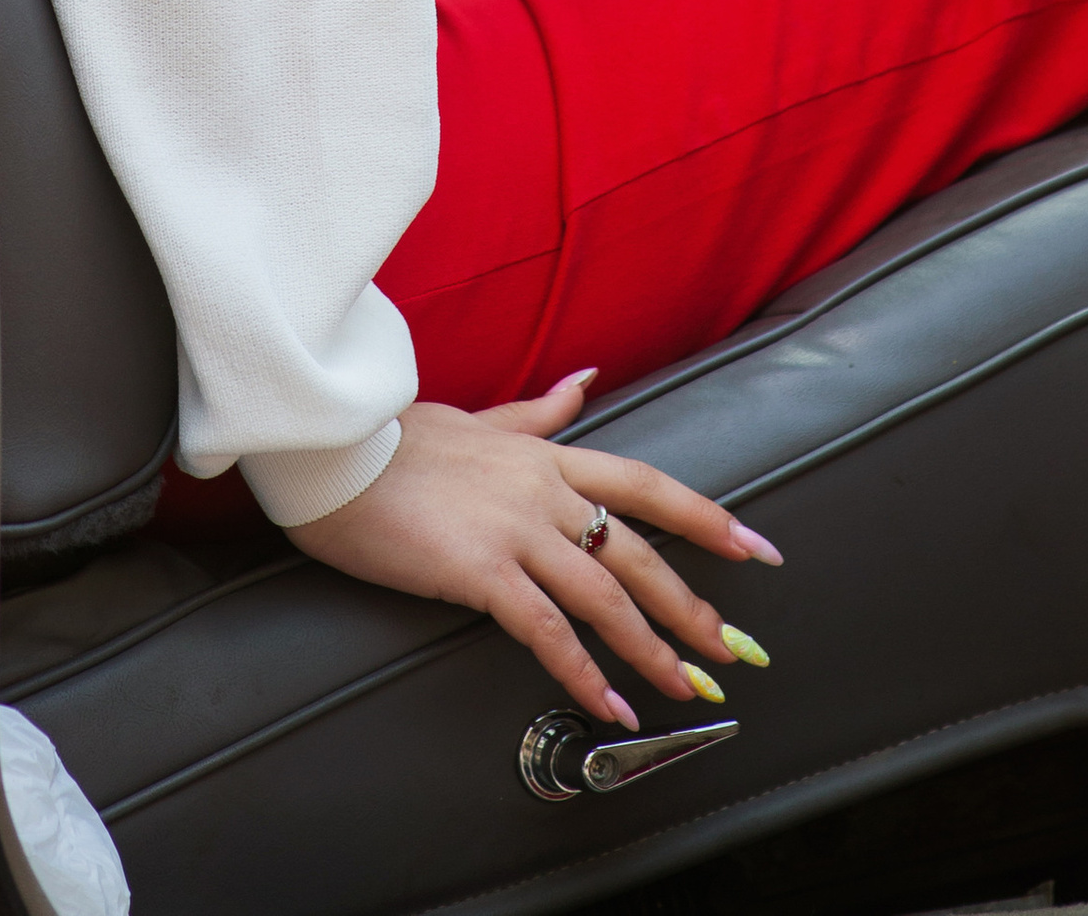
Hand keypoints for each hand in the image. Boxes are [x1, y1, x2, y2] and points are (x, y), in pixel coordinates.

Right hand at [286, 375, 779, 726]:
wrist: (334, 449)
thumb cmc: (397, 439)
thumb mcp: (477, 419)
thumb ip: (538, 412)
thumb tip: (587, 382)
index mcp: (546, 456)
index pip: (643, 484)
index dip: (703, 517)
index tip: (753, 547)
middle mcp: (542, 490)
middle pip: (636, 550)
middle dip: (691, 604)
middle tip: (731, 649)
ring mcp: (514, 530)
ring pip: (603, 596)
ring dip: (651, 648)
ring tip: (685, 687)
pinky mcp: (479, 570)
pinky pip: (546, 630)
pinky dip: (583, 672)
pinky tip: (609, 705)